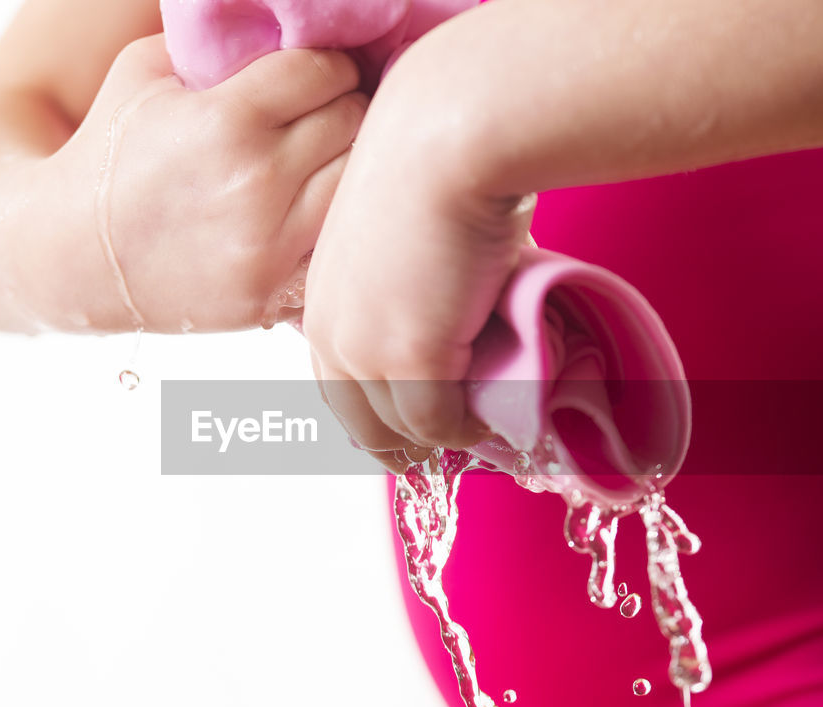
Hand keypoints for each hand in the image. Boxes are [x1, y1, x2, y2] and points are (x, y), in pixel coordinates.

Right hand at [30, 35, 367, 331]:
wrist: (69, 255)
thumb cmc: (111, 153)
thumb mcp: (145, 71)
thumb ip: (215, 43)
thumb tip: (281, 21)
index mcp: (227, 118)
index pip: (324, 71)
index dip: (327, 66)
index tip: (318, 77)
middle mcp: (255, 182)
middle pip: (351, 123)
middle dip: (342, 110)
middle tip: (324, 118)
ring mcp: (267, 245)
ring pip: (355, 185)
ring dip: (346, 167)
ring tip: (323, 164)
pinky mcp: (270, 294)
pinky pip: (337, 249)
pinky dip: (333, 230)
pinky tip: (310, 216)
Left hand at [301, 93, 535, 471]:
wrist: (447, 137)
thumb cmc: (439, 163)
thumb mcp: (408, 235)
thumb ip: (415, 284)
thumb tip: (457, 312)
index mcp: (323, 298)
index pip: (338, 383)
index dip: (376, 414)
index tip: (412, 428)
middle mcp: (332, 330)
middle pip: (359, 421)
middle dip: (400, 447)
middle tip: (446, 454)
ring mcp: (365, 349)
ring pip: (401, 429)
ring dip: (443, 438)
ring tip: (485, 431)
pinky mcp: (407, 360)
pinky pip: (439, 423)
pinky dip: (467, 429)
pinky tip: (498, 416)